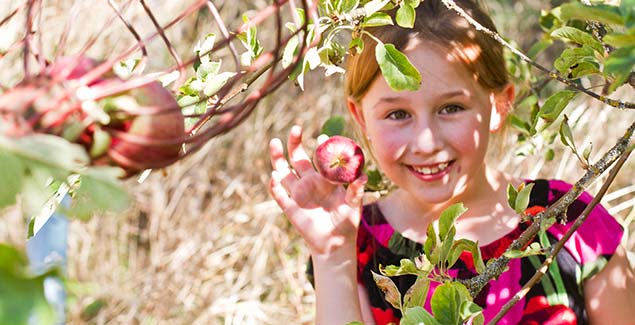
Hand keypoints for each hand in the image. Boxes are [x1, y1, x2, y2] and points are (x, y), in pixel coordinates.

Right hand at [269, 125, 366, 255]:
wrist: (335, 244)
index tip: (323, 138)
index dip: (320, 146)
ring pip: (283, 171)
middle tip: (295, 128)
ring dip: (278, 157)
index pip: (320, 157)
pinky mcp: (290, 206)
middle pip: (298, 158)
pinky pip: (279, 194)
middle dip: (295, 142)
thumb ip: (356, 191)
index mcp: (325, 179)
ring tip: (274, 142)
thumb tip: (362, 177)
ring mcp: (298, 193)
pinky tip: (274, 176)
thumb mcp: (354, 206)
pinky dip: (275, 185)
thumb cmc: (347, 223)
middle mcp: (310, 182)